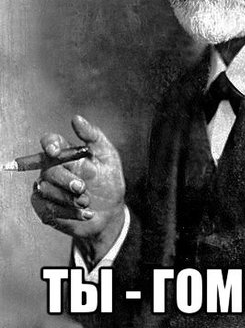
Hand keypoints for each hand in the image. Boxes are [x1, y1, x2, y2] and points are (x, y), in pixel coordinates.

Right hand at [31, 115, 125, 262]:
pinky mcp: (46, 210)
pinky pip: (47, 209)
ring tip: (87, 202)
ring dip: (68, 198)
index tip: (55, 151)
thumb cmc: (108, 181)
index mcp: (66, 154)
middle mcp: (53, 169)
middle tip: (82, 188)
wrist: (111, 212)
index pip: (49, 142)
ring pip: (45, 190)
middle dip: (66, 180)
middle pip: (48, 169)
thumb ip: (93, 136)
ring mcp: (47, 189)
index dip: (49, 144)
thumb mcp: (107, 156)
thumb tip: (76, 118)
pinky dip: (68, 213)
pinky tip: (86, 214)